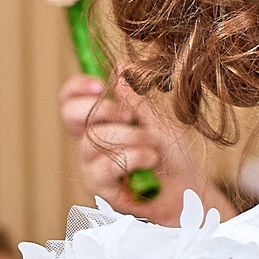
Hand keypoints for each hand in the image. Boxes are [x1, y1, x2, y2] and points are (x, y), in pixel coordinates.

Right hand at [61, 75, 192, 226]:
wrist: (189, 190)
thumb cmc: (175, 156)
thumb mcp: (159, 121)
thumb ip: (136, 99)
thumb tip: (118, 68)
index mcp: (101, 122)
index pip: (69, 99)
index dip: (77, 88)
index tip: (100, 85)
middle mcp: (90, 142)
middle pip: (70, 114)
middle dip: (103, 109)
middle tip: (130, 116)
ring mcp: (92, 165)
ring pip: (93, 139)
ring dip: (130, 137)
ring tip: (154, 146)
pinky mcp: (100, 188)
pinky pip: (104, 167)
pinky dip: (132, 158)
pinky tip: (150, 160)